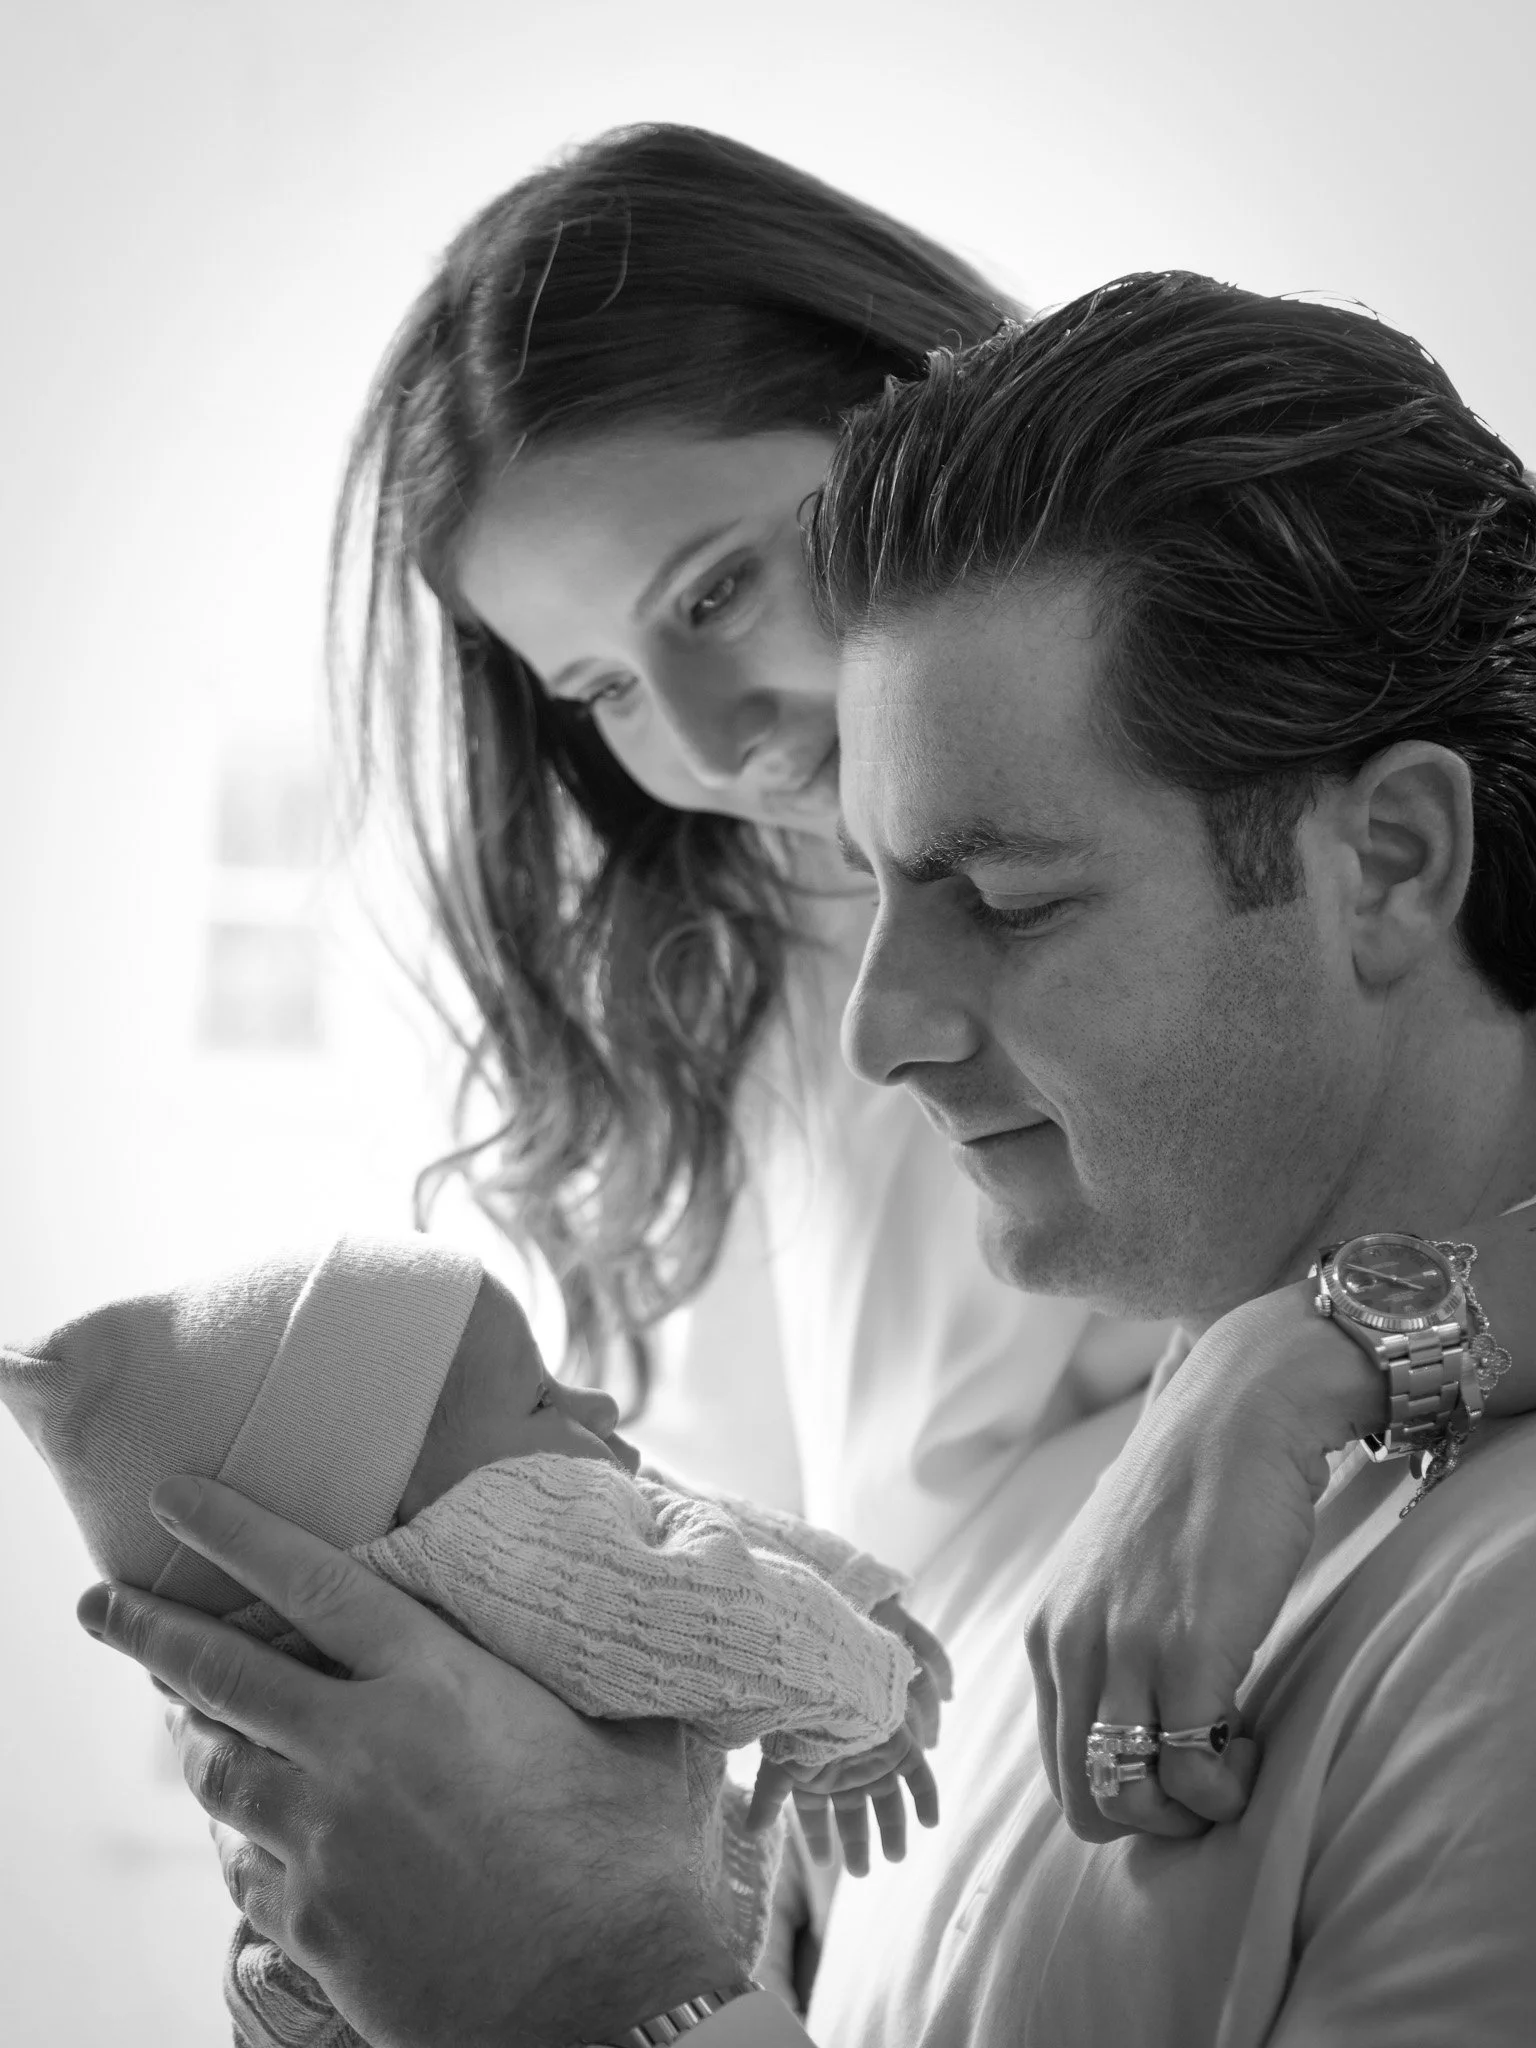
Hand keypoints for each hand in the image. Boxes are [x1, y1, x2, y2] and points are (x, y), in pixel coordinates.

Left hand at [75, 1477, 740, 2047]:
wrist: (611, 2011)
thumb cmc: (633, 1865)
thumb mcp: (629, 1737)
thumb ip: (588, 1676)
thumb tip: (621, 1624)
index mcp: (436, 1682)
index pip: (311, 1581)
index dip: (233, 1531)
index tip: (174, 1499)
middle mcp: (361, 1749)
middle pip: (223, 1673)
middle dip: (147, 1629)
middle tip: (101, 1601)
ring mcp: (326, 1843)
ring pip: (218, 1771)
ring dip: (194, 1737)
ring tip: (182, 1720)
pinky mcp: (315, 1927)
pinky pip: (245, 1869)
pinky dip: (240, 1841)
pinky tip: (251, 1838)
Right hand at [745, 1598, 949, 1873]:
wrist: (830, 1694)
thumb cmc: (799, 1731)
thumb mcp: (778, 1771)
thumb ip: (767, 1802)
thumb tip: (748, 1832)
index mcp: (816, 1775)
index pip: (815, 1812)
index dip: (819, 1836)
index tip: (825, 1861)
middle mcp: (846, 1769)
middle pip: (855, 1811)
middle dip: (858, 1842)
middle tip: (862, 1872)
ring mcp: (874, 1758)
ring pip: (887, 1799)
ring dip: (893, 1828)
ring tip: (896, 1857)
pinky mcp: (900, 1746)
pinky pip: (920, 1776)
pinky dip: (927, 1799)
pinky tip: (931, 1824)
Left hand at [1025, 1282, 1381, 1842]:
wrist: (1239, 1412)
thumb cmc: (1195, 1493)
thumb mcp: (1119, 1573)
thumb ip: (1109, 1640)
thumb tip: (1131, 1717)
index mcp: (1047, 1632)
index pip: (1061, 1769)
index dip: (1127, 1791)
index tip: (1179, 1761)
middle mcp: (1070, 1645)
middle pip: (1089, 1801)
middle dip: (1157, 1817)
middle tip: (1212, 1772)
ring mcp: (1125, 1649)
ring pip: (1134, 1801)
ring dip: (1195, 1806)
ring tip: (1236, 1752)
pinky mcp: (1187, 1650)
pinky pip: (1196, 1774)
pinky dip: (1231, 1785)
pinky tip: (1256, 1736)